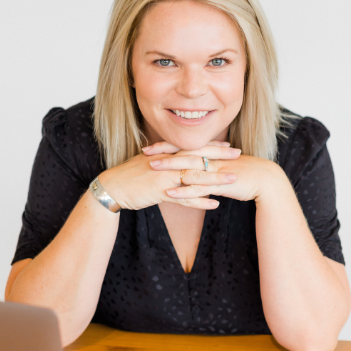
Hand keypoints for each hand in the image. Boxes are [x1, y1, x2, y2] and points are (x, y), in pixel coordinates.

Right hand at [98, 140, 241, 210]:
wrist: (110, 187)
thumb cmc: (130, 176)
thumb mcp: (149, 163)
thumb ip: (166, 161)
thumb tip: (179, 161)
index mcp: (166, 154)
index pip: (193, 147)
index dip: (211, 146)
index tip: (228, 146)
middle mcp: (167, 162)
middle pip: (198, 157)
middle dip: (219, 157)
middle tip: (239, 156)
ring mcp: (164, 177)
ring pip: (194, 176)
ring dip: (216, 178)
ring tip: (234, 179)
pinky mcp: (160, 192)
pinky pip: (184, 198)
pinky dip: (200, 202)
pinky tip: (215, 204)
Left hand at [145, 141, 282, 203]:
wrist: (267, 180)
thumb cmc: (248, 174)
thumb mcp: (227, 167)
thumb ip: (212, 167)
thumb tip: (199, 169)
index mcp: (213, 153)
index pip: (186, 146)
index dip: (168, 146)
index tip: (151, 146)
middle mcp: (213, 158)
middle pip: (184, 152)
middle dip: (163, 152)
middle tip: (144, 153)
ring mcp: (216, 170)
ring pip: (189, 168)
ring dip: (169, 168)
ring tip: (150, 169)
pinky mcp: (221, 184)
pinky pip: (199, 187)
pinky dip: (183, 190)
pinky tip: (169, 193)